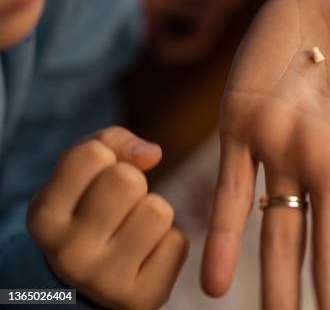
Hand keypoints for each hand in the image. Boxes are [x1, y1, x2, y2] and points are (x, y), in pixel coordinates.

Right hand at [28, 127, 188, 309]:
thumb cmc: (91, 209)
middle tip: (121, 206)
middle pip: (127, 180)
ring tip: (134, 231)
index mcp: (44, 216)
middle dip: (134, 184)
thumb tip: (152, 153)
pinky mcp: (141, 299)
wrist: (90, 282)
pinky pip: (177, 243)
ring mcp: (103, 281)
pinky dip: (169, 243)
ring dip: (155, 213)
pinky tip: (146, 255)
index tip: (99, 179)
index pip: (94, 154)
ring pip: (157, 210)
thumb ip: (111, 142)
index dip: (109, 157)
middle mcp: (67, 253)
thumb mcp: (84, 172)